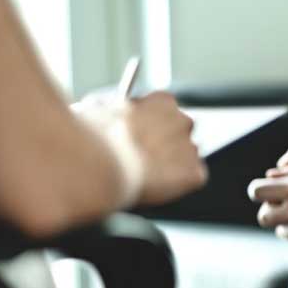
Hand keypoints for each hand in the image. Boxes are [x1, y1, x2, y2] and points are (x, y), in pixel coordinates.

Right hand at [76, 91, 207, 205]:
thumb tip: (103, 113)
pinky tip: (154, 186)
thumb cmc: (93, 135)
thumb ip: (112, 110)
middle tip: (142, 161)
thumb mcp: (97, 110)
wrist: (101, 163)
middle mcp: (184, 121)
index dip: (149, 127)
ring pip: (184, 159)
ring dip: (169, 166)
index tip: (138, 138)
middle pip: (178, 135)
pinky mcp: (194, 174)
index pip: (164, 113)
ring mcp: (191, 148)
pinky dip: (175, 186)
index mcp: (163, 101)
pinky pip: (189, 181)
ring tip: (143, 176)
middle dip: (163, 147)